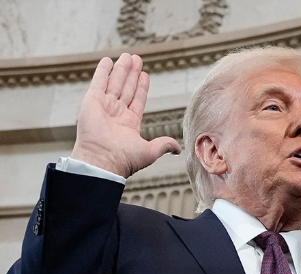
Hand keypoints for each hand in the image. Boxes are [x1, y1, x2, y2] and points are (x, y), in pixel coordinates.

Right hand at [72, 53, 180, 177]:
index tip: (145, 75)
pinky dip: (103, 71)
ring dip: (122, 69)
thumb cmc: (125, 159)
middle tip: (137, 59)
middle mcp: (116, 114)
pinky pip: (98, 82)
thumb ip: (164, 145)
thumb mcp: (150, 151)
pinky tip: (108, 61)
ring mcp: (104, 106)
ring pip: (115, 82)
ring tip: (128, 56)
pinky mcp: (92, 101)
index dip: (141, 87)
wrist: (103, 159)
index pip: (137, 100)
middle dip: (132, 74)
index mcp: (129, 124)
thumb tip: (178, 149)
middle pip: (127, 88)